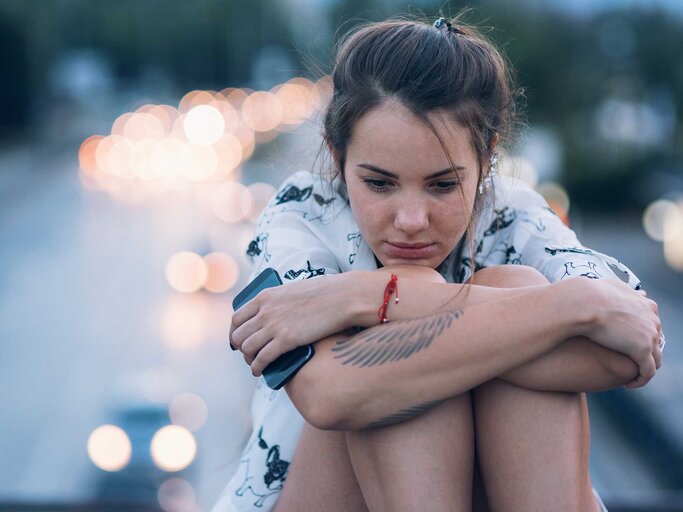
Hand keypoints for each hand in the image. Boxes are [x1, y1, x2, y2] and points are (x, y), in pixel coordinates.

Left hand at [229, 272, 358, 375]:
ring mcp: (274, 325)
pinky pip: (262, 358)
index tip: (238, 340)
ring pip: (247, 348)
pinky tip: (260, 372)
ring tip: (255, 365)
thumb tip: (275, 314)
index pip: (237, 317)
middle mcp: (265, 311)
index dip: (235, 332)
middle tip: (248, 355)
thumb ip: (279, 301)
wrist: (341, 297)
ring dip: (249, 359)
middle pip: (239, 335)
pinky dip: (258, 367)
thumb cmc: (324, 293)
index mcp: (265, 296)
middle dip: (241, 348)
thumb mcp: (292, 291)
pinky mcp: (286, 340)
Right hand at [579, 279, 662, 387]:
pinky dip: (641, 380)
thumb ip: (622, 291)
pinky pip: (647, 372)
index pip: (651, 326)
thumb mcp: (609, 287)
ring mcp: (650, 335)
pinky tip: (629, 384)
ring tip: (631, 377)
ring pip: (655, 359)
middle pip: (656, 343)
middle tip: (628, 362)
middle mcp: (653, 320)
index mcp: (646, 306)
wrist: (584, 302)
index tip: (626, 345)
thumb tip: (628, 292)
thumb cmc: (589, 294)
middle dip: (644, 354)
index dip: (641, 337)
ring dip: (644, 369)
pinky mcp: (642, 350)